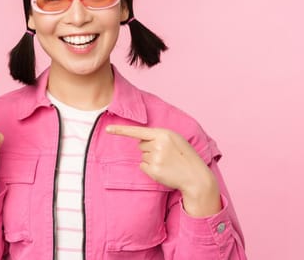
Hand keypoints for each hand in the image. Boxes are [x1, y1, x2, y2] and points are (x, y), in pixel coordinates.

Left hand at [106, 125, 221, 216]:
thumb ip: (160, 137)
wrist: (195, 175)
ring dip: (151, 159)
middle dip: (149, 148)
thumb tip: (141, 141)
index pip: (138, 131)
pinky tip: (163, 170)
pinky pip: (142, 166)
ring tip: (167, 163)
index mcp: (164, 133)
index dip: (121, 130)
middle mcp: (158, 144)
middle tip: (165, 154)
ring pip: (142, 156)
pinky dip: (150, 169)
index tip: (108, 129)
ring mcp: (155, 157)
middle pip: (141, 144)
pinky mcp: (153, 170)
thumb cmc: (186, 156)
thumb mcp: (176, 140)